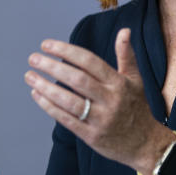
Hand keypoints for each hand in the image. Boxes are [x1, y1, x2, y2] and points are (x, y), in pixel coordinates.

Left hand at [25, 28, 168, 170]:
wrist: (145, 143)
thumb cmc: (137, 107)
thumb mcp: (135, 80)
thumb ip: (126, 55)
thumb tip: (124, 31)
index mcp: (118, 83)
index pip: (89, 62)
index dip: (66, 51)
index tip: (46, 45)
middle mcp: (110, 100)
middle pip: (77, 80)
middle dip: (52, 67)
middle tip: (33, 59)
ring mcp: (100, 119)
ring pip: (69, 101)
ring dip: (46, 88)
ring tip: (29, 76)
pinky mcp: (91, 136)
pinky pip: (66, 120)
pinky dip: (49, 107)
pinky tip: (37, 95)